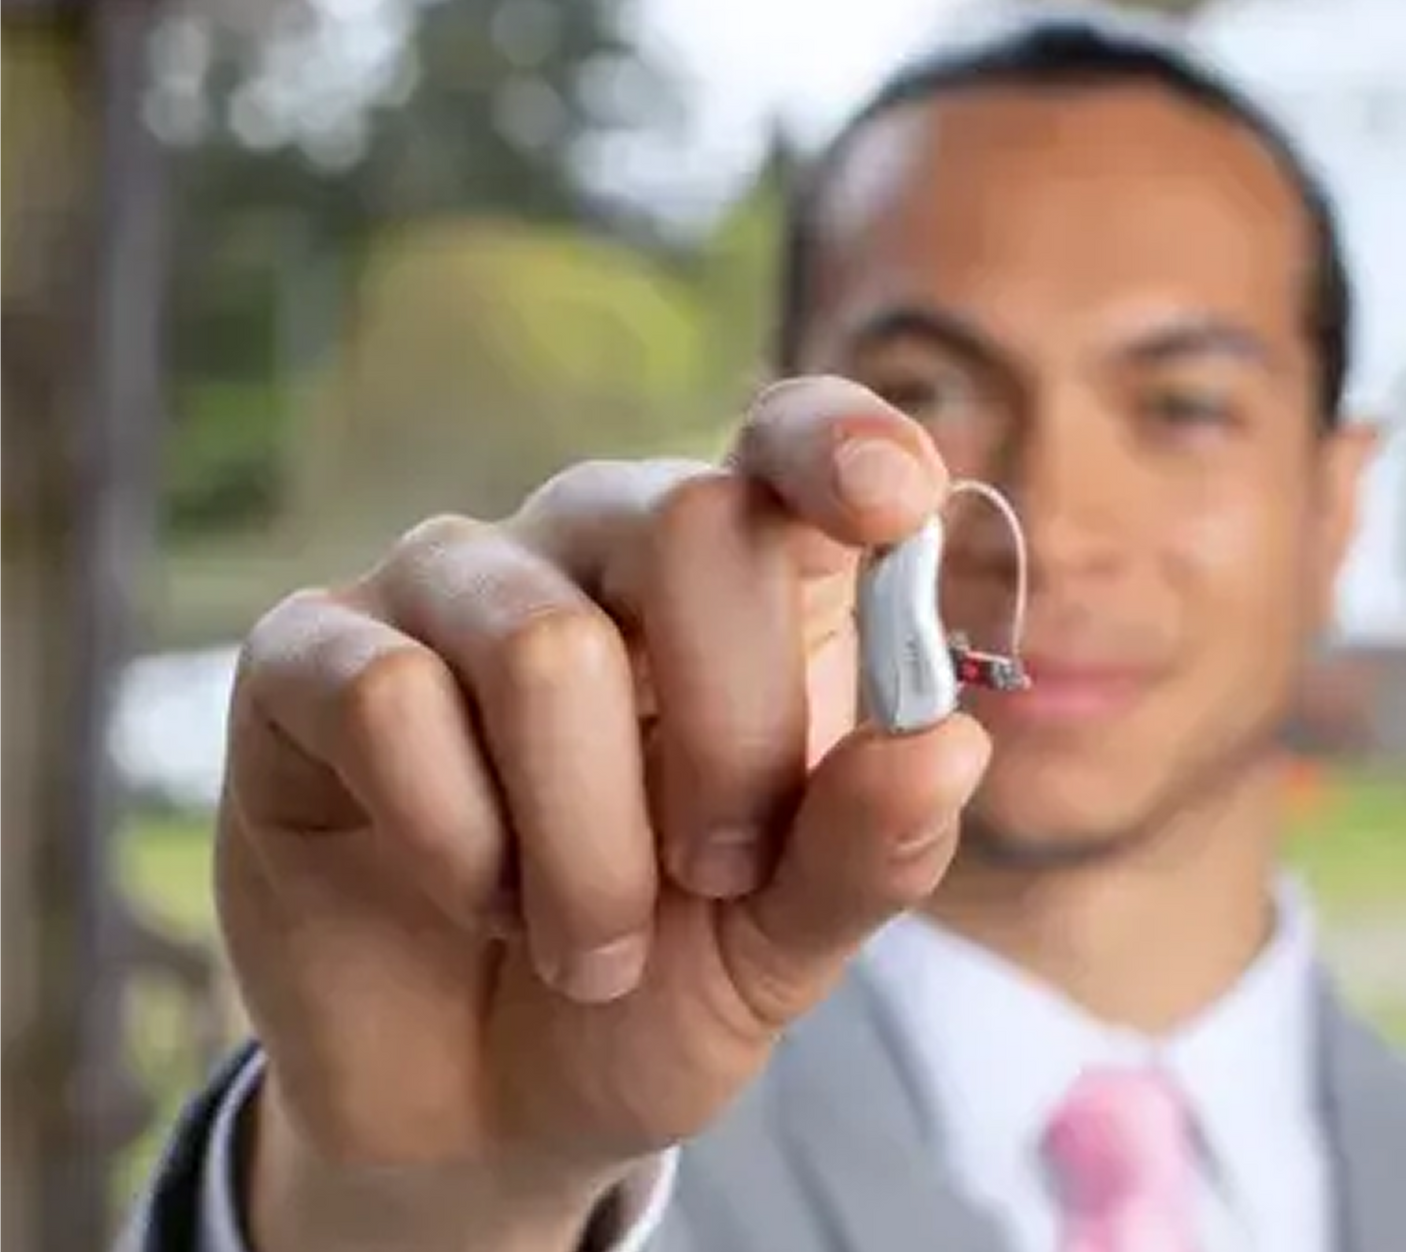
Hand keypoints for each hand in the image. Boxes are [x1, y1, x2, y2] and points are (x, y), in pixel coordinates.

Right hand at [219, 377, 989, 1250]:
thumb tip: (951, 744)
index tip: (895, 506)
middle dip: (732, 741)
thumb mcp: (787, 945)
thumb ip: (868, 849)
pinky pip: (390, 699)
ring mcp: (447, 587)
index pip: (789, 443)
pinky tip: (471, 896)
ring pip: (542, 646)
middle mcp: (594, 544)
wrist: (483, 1108)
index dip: (842, 444)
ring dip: (588, 850)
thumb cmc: (656, 988)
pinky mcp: (308, 658)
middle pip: (691, 522)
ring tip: (589, 942)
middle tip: (714, 876)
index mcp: (739, 583)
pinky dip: (458, 843)